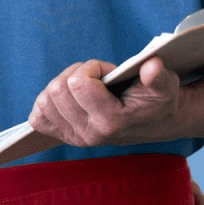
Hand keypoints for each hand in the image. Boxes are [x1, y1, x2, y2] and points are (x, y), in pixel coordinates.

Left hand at [27, 56, 181, 146]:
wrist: (157, 122)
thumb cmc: (158, 99)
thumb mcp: (165, 85)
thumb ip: (158, 76)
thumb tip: (151, 66)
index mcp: (111, 122)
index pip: (78, 83)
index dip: (92, 67)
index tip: (110, 72)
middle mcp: (90, 134)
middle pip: (57, 90)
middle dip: (75, 72)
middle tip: (97, 77)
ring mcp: (76, 138)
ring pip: (44, 100)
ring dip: (62, 83)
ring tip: (86, 86)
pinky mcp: (66, 137)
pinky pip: (38, 117)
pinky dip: (47, 102)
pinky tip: (69, 98)